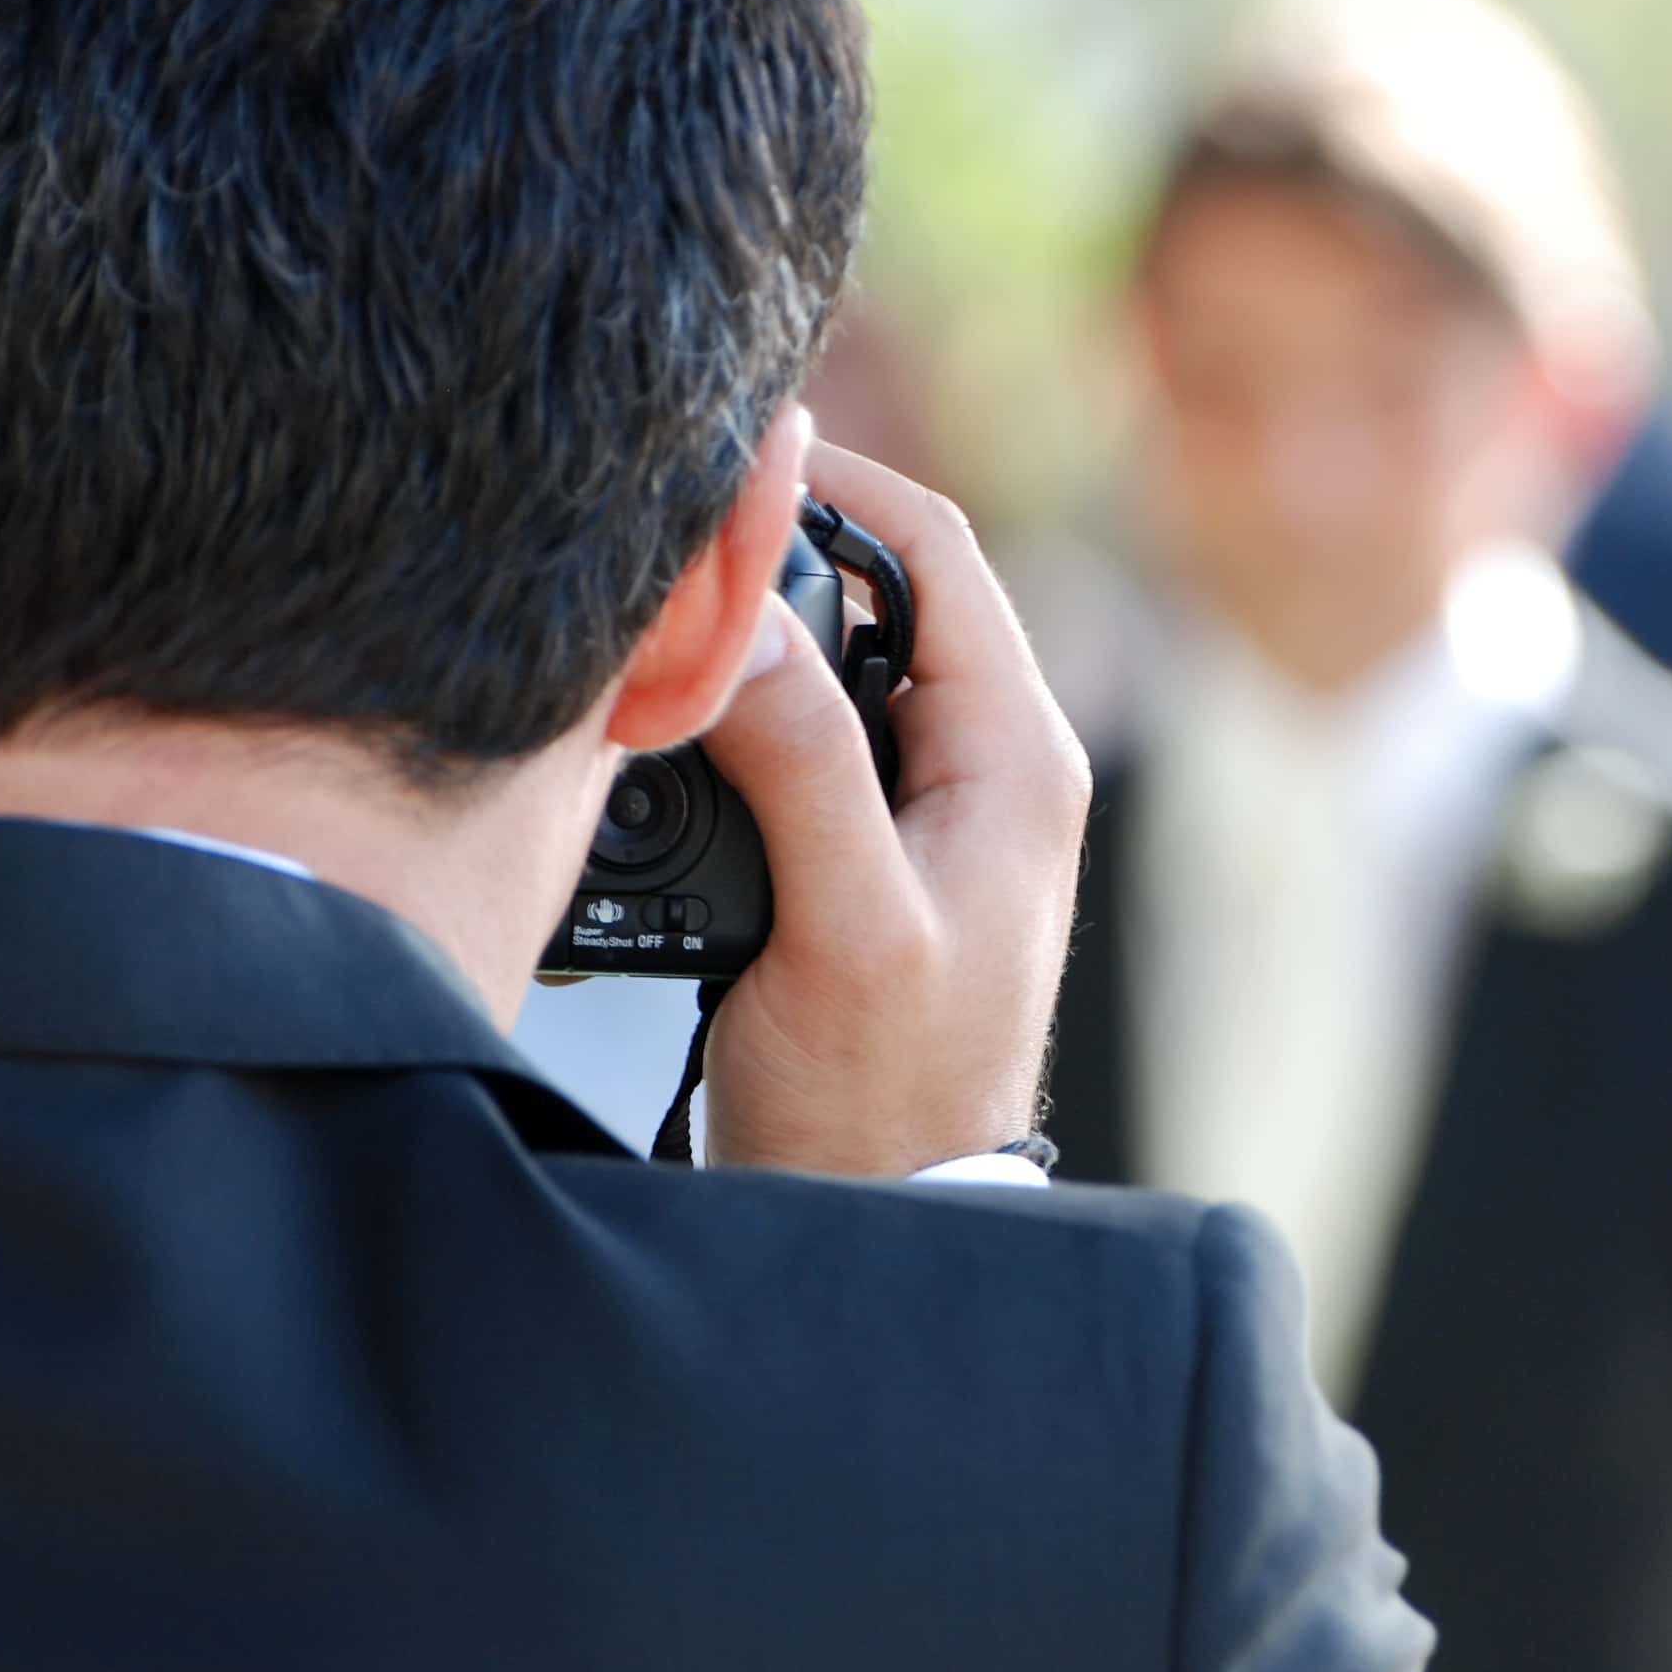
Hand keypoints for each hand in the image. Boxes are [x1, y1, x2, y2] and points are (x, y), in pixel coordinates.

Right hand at [692, 443, 1090, 1175]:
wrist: (878, 1216)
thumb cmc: (883, 1093)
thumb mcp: (846, 920)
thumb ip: (803, 761)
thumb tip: (737, 617)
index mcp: (1018, 755)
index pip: (938, 548)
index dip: (838, 481)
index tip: (729, 455)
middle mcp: (990, 763)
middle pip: (883, 590)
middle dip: (778, 552)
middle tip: (666, 538)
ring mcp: (933, 806)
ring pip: (839, 659)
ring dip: (754, 634)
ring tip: (653, 616)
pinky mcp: (874, 850)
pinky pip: (812, 735)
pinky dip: (744, 710)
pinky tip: (669, 720)